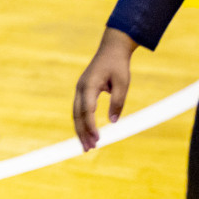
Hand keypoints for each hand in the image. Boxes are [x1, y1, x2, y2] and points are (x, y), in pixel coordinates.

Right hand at [73, 28, 136, 151]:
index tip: (98, 139)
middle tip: (88, 149)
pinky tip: (86, 133)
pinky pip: (78, 111)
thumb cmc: (118, 65)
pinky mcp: (81, 92)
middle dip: (82, 133)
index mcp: (89, 85)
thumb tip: (114, 122)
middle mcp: (80, 88)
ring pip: (75, 115)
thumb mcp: (123, 83)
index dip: (91, 126)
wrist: (112, 49)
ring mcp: (79, 90)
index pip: (87, 110)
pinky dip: (81, 123)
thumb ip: (118, 102)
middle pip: (77, 116)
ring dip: (80, 131)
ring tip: (86, 146)